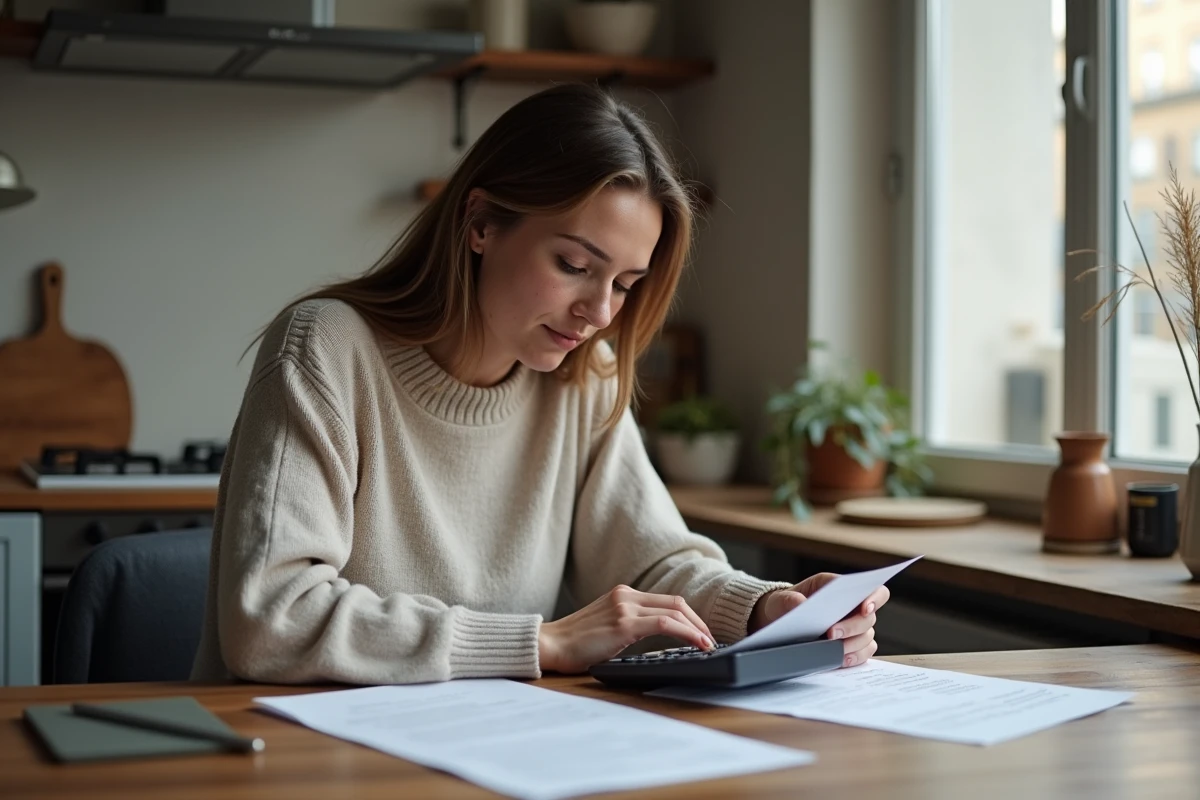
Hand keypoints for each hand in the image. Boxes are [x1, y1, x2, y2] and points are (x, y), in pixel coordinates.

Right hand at [538, 585, 714, 673]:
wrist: (549, 646)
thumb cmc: (573, 644)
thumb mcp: (606, 628)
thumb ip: (628, 626)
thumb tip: (656, 641)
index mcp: (622, 594)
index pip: (666, 600)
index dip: (689, 616)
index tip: (701, 632)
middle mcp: (625, 595)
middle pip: (676, 602)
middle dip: (698, 621)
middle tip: (710, 639)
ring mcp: (624, 607)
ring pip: (675, 611)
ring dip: (697, 628)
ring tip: (708, 644)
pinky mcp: (624, 623)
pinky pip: (666, 624)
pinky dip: (687, 633)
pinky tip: (697, 644)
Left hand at [749, 573, 889, 667]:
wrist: (777, 623)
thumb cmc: (784, 605)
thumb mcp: (780, 599)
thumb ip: (789, 600)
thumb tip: (801, 605)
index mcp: (839, 587)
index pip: (872, 589)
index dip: (874, 598)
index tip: (865, 608)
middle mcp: (851, 607)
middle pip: (869, 618)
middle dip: (852, 627)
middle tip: (831, 633)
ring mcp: (853, 627)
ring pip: (867, 637)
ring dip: (852, 645)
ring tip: (833, 650)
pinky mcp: (850, 645)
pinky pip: (863, 652)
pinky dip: (854, 656)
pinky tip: (840, 659)